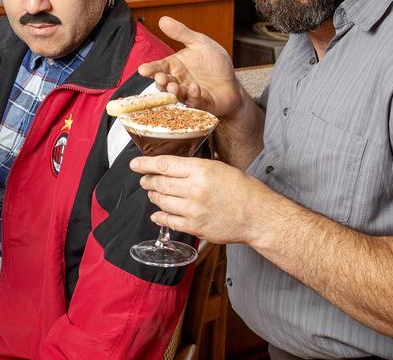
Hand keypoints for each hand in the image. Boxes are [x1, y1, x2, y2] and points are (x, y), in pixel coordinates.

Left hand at [130, 155, 278, 246]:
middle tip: (145, 180)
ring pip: (161, 201)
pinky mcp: (195, 227)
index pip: (164, 165)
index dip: (145, 164)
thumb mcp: (219, 168)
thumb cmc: (242, 190)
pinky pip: (169, 221)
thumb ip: (194, 168)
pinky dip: (160, 216)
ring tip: (153, 194)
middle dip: (148, 181)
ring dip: (154, 197)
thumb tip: (172, 168)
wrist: (258, 216)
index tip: (134, 165)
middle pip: (159, 183)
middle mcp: (194, 189)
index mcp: (201, 170)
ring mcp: (193, 210)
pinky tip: (157, 213)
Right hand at [136, 17, 243, 118]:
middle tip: (160, 77)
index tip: (142, 69)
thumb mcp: (199, 43)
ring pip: (177, 95)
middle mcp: (178, 81)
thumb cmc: (214, 63)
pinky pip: (195, 102)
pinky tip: (195, 88)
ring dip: (174, 91)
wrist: (232, 82)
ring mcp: (188, 94)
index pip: (159, 67)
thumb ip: (181, 33)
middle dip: (160, 82)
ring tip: (173, 86)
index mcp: (175, 66)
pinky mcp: (201, 104)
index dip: (150, 69)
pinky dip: (193, 96)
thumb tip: (162, 19)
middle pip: (164, 84)